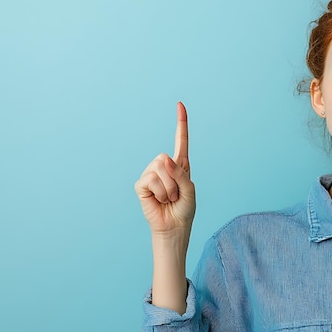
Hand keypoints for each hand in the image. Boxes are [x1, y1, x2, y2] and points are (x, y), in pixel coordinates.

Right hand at [135, 102, 195, 235]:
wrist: (174, 227)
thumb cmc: (184, 209)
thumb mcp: (189, 189)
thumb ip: (180, 173)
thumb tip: (163, 159)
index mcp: (180, 165)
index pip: (180, 140)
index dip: (181, 123)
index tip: (180, 104)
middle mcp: (164, 166)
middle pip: (165, 157)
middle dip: (174, 179)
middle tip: (176, 194)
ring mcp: (151, 174)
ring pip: (158, 169)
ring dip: (168, 188)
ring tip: (169, 198)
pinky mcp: (142, 185)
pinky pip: (150, 180)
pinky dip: (159, 192)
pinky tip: (159, 200)